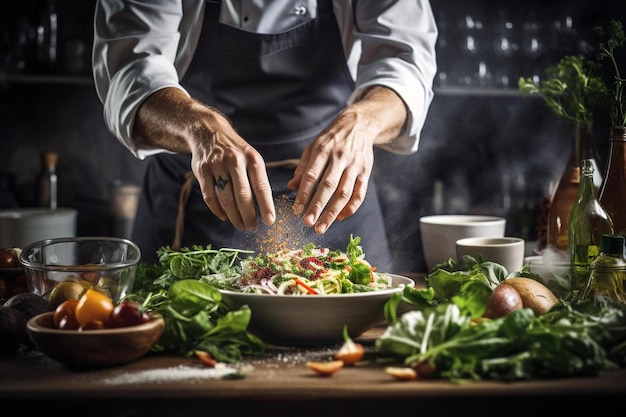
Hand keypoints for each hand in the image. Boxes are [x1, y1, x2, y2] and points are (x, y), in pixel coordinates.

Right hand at [189, 120, 274, 230]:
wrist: (209, 132)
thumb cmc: (236, 152)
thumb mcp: (251, 158)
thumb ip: (257, 179)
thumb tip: (265, 209)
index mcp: (252, 159)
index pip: (261, 186)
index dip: (266, 206)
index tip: (270, 221)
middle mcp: (235, 161)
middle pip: (243, 195)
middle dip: (249, 216)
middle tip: (253, 228)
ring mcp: (217, 165)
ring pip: (226, 198)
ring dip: (234, 216)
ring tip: (240, 225)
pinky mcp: (202, 170)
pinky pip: (210, 196)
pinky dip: (217, 210)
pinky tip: (224, 217)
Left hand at [287, 86, 406, 233]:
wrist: (359, 125)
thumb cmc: (331, 139)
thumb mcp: (313, 146)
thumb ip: (303, 167)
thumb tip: (291, 186)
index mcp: (323, 150)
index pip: (312, 176)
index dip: (304, 194)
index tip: (297, 210)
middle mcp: (340, 158)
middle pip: (328, 186)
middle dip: (317, 206)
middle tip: (308, 223)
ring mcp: (354, 166)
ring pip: (344, 193)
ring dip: (332, 212)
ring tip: (321, 227)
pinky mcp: (366, 172)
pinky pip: (359, 194)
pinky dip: (350, 208)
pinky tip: (339, 217)